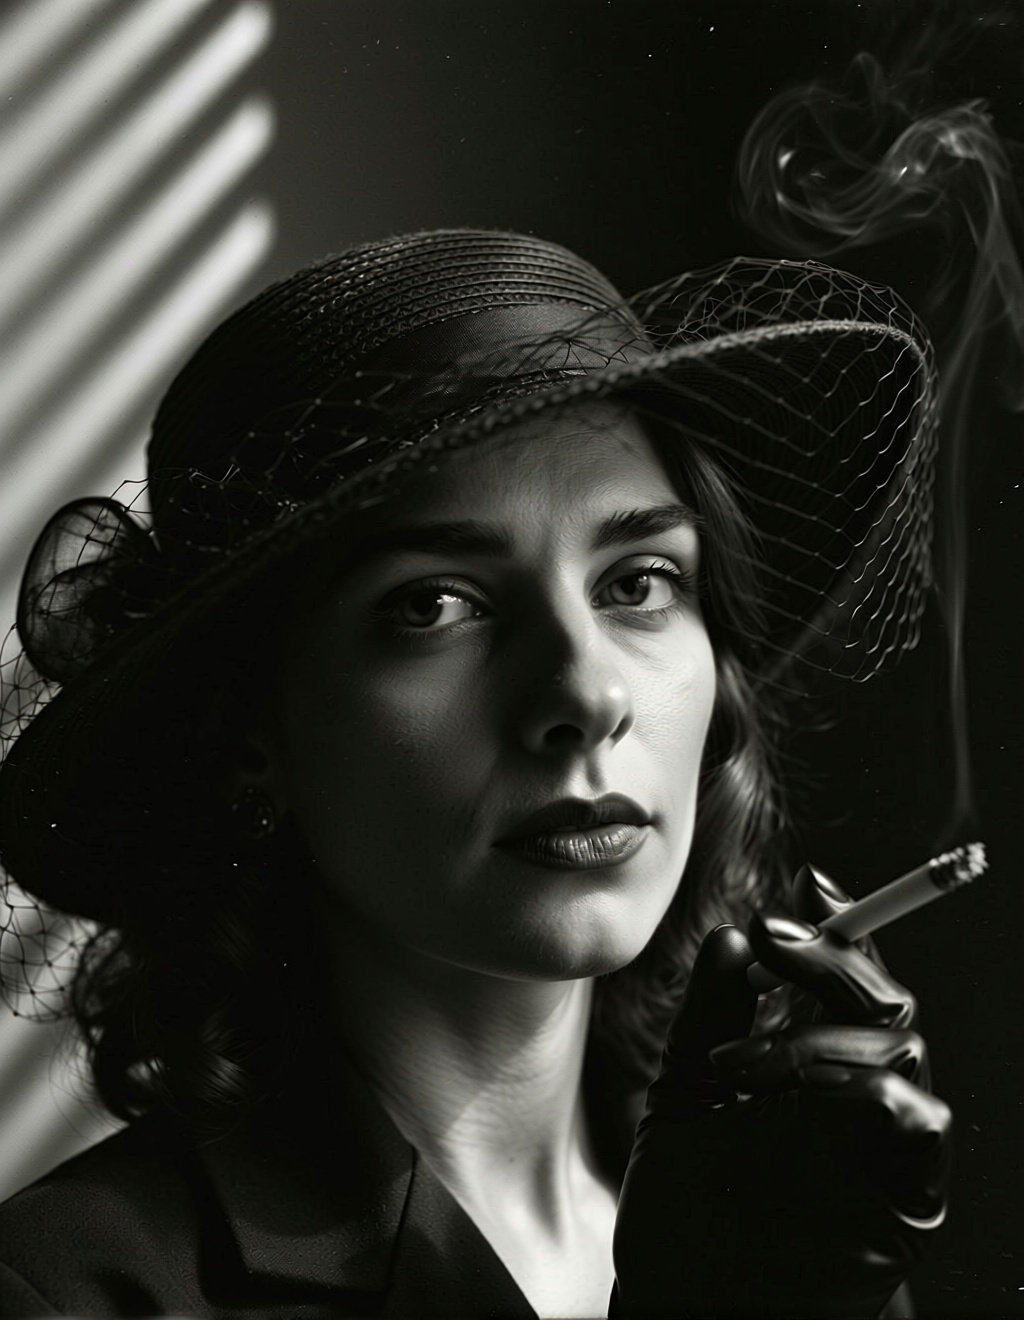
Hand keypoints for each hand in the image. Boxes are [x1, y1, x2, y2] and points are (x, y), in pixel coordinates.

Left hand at [610, 864, 951, 1318]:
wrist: (684, 1305)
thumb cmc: (684, 1205)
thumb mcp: (683, 1088)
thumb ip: (710, 1012)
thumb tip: (734, 933)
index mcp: (812, 1062)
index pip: (846, 979)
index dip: (838, 926)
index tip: (809, 882)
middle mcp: (856, 1095)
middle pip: (886, 998)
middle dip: (832, 957)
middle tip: (772, 936)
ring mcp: (882, 1147)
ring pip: (900, 1044)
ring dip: (815, 1029)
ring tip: (735, 1059)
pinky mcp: (902, 1199)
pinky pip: (914, 1119)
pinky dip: (860, 1085)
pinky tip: (797, 1094)